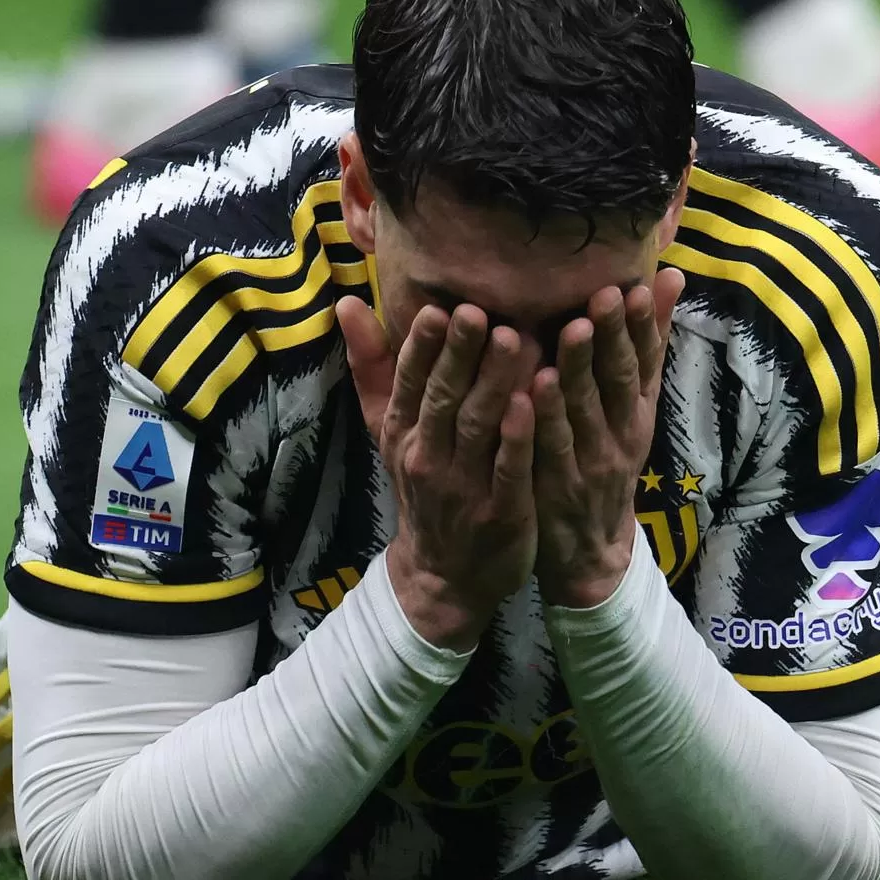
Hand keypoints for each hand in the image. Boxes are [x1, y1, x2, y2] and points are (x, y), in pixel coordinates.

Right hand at [337, 295, 536, 648]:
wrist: (443, 577)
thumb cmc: (425, 486)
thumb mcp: (390, 432)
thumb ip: (373, 367)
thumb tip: (348, 302)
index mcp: (403, 432)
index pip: (409, 381)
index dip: (422, 347)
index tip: (437, 309)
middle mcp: (427, 456)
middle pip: (443, 398)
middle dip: (460, 354)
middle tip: (478, 312)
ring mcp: (464, 486)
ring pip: (478, 426)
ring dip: (494, 382)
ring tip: (514, 339)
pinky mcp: (500, 512)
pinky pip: (508, 469)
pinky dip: (518, 437)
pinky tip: (531, 403)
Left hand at [531, 268, 684, 607]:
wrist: (592, 551)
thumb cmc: (606, 463)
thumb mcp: (634, 408)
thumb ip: (646, 348)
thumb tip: (668, 278)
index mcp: (638, 410)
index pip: (645, 360)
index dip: (644, 324)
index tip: (638, 284)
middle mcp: (622, 432)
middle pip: (620, 378)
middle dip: (615, 336)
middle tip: (606, 294)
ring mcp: (592, 460)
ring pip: (588, 409)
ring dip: (581, 369)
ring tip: (575, 329)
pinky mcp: (560, 486)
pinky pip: (554, 448)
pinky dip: (548, 417)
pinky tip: (534, 387)